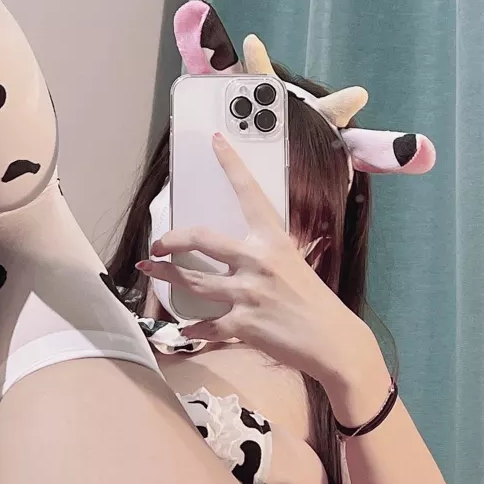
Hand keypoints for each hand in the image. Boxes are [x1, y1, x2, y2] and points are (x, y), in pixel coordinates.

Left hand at [138, 132, 382, 387]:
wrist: (334, 342)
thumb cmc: (315, 302)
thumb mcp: (294, 263)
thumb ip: (266, 252)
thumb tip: (241, 249)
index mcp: (273, 240)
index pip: (248, 193)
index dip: (231, 164)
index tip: (216, 142)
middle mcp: (257, 261)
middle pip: (201, 238)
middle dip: (171, 239)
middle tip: (159, 242)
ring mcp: (249, 293)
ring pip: (193, 280)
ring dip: (165, 275)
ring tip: (148, 269)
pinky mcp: (243, 324)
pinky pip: (207, 324)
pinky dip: (192, 328)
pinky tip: (183, 329)